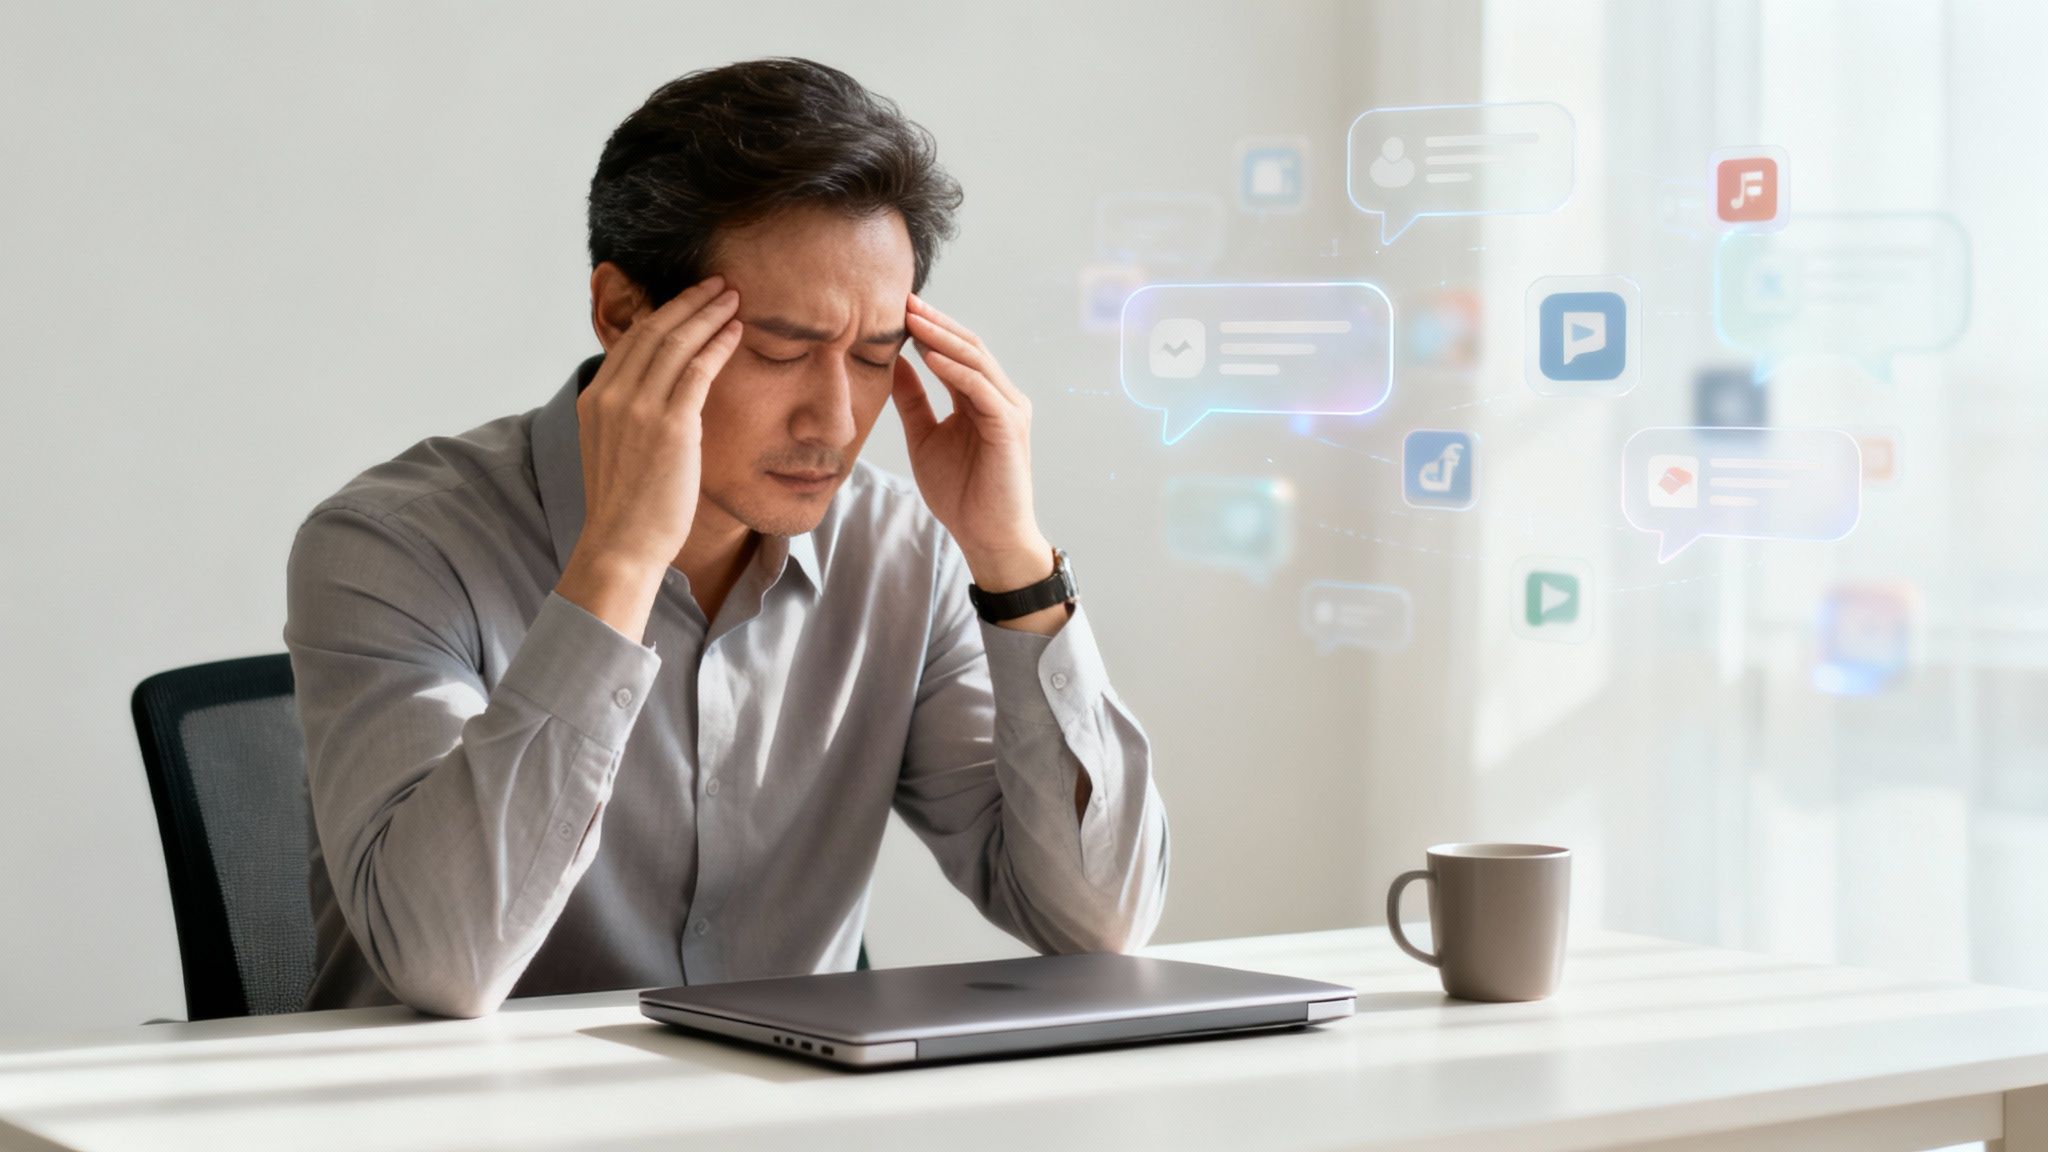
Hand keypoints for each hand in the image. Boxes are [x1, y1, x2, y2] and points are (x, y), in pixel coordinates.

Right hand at [555, 276, 741, 637]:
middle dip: (688, 302)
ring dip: (708, 313)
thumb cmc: (628, 508)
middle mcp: (611, 396)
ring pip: (676, 342)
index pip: (631, 341)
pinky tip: (737, 330)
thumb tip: (654, 404)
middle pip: (653, 331)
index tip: (689, 301)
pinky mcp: (670, 425)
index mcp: (594, 400)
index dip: (663, 314)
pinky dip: (719, 343)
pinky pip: (698, 369)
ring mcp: (638, 408)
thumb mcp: (616, 452)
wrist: (621, 544)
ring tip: (732, 297)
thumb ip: (630, 419)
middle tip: (717, 285)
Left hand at [891, 295, 1052, 593]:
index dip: (928, 329)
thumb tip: (892, 364)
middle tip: (903, 300)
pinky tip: (928, 356)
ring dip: (942, 338)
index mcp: (980, 398)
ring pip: (976, 361)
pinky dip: (955, 371)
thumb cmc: (960, 493)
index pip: (955, 351)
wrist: (987, 536)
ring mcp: (1008, 410)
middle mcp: (1000, 397)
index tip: (896, 308)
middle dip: (935, 323)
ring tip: (911, 319)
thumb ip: (913, 401)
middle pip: (968, 346)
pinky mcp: (1009, 428)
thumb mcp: (924, 438)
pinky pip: (981, 390)